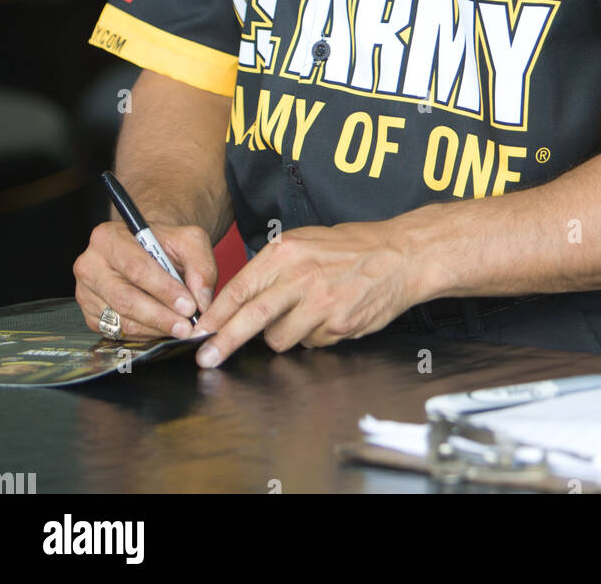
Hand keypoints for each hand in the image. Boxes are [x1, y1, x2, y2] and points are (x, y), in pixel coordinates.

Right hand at [73, 220, 217, 340]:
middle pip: (125, 298)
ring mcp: (86, 294)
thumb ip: (200, 265)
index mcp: (107, 238)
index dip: (164, 289)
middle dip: (160, 316)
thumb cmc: (164, 244)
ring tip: (181, 329)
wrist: (146, 251)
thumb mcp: (189, 240)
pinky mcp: (91, 316)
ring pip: (123, 320)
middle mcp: (90, 265)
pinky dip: (146, 335)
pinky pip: (120, 333)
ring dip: (156, 329)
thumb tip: (201, 301)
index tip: (189, 306)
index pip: (136, 267)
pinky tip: (164, 330)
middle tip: (186, 326)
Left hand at [192, 220, 420, 366]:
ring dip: (282, 336)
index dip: (216, 314)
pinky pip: (310, 343)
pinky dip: (313, 336)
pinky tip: (330, 315)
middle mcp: (301, 277)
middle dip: (223, 342)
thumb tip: (240, 300)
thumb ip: (274, 268)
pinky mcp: (338, 327)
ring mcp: (321, 304)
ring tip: (304, 315)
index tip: (199, 331)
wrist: (401, 255)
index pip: (240, 288)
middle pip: (251, 318)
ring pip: (279, 339)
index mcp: (287, 252)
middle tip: (205, 358)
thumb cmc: (353, 247)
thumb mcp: (306, 242)